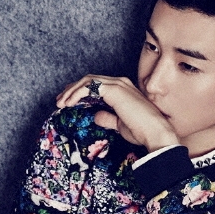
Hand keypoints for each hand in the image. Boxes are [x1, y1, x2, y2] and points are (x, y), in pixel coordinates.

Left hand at [56, 75, 179, 151]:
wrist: (154, 132)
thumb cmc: (141, 130)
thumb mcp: (120, 124)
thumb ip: (108, 118)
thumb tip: (96, 116)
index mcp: (123, 89)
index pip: (96, 85)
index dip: (80, 91)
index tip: (68, 101)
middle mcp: (120, 83)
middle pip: (90, 80)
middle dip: (72, 89)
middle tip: (60, 100)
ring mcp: (117, 84)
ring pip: (87, 81)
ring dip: (71, 91)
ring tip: (61, 103)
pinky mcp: (114, 90)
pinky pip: (89, 87)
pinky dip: (76, 93)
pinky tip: (69, 102)